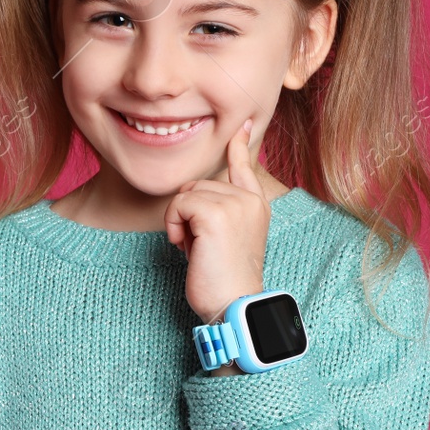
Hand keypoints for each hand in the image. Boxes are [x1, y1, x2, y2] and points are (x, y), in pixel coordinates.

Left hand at [164, 117, 269, 360]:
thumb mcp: (225, 237)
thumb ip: (218, 212)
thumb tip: (194, 195)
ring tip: (196, 248)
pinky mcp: (216, 214)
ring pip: (185, 195)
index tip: (240, 124)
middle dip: (188, 214)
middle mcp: (249, 199)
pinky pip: (178, 205)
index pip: (243, 166)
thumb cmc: (223, 278)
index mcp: (256, 204)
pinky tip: (184, 247)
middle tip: (200, 245)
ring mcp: (235, 204)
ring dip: (179, 222)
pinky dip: (173, 226)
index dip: (238, 145)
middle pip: (197, 185)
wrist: (233, 305)